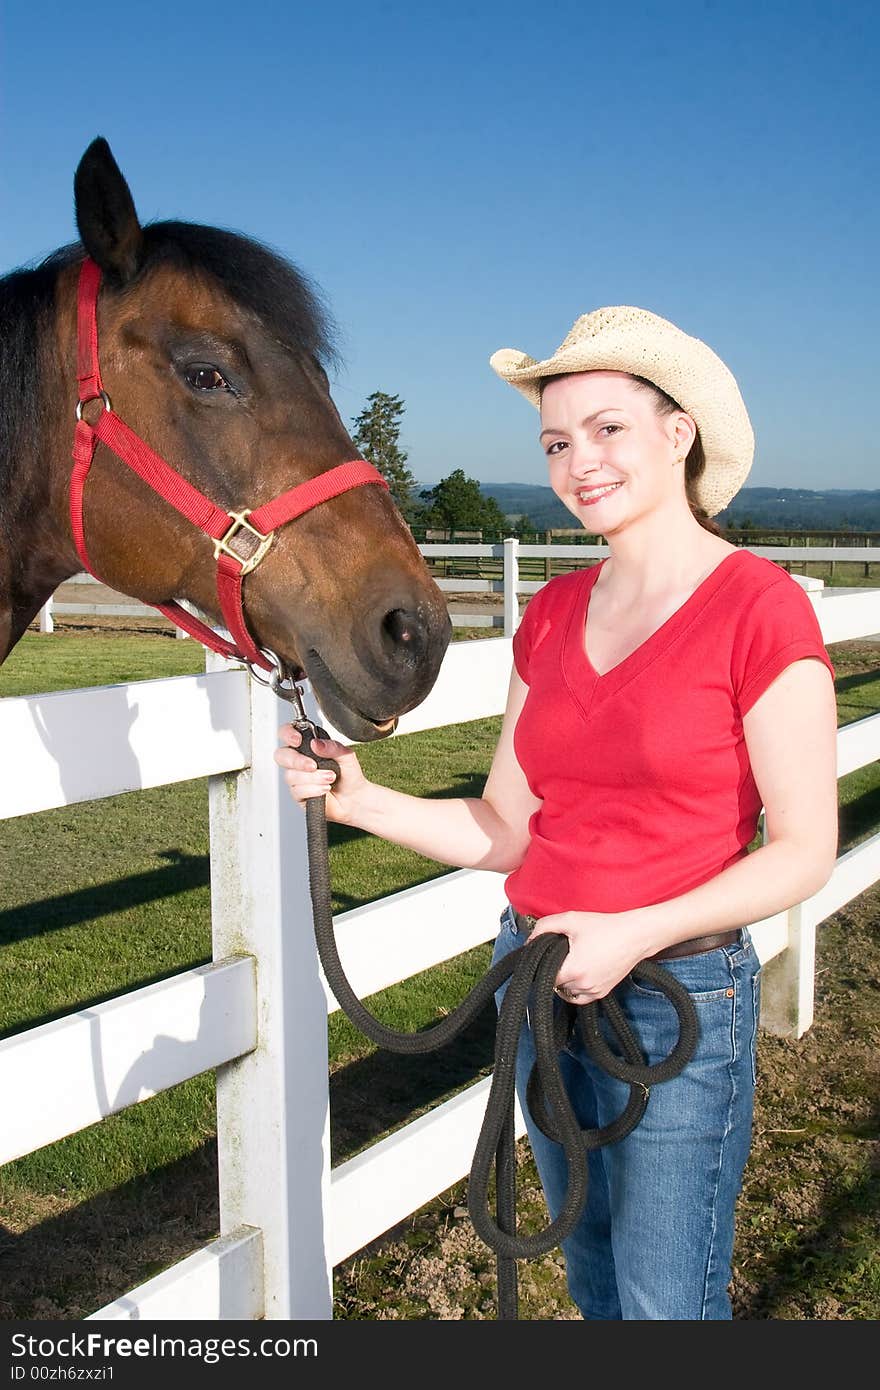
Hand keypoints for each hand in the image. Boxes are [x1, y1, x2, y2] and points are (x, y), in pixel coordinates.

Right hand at [274, 723, 367, 823]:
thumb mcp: (347, 756)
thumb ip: (332, 747)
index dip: (287, 734)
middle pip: (281, 755)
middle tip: (313, 765)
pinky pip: (297, 791)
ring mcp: (297, 778)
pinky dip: (313, 789)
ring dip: (313, 778)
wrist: (354, 798)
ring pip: (291, 775)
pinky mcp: (298, 795)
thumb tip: (316, 743)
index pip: (288, 734)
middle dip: (297, 760)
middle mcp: (300, 761)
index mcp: (309, 746)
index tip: (297, 739)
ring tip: (330, 778)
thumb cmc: (349, 776)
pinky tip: (324, 789)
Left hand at [529, 910, 649, 1002]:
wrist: (635, 935)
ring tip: (569, 961)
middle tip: (559, 953)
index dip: (541, 965)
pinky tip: (576, 974)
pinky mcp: (602, 992)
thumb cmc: (606, 927)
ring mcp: (594, 990)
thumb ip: (545, 927)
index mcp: (573, 970)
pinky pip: (579, 997)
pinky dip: (574, 989)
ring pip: (566, 991)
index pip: (544, 976)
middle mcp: (583, 984)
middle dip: (553, 969)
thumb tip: (530, 940)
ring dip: (564, 980)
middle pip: (555, 983)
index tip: (543, 956)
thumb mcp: (571, 920)